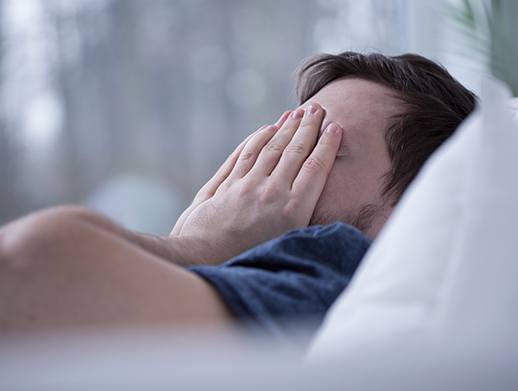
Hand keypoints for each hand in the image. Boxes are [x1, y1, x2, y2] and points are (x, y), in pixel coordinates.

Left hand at [170, 103, 342, 263]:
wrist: (203, 259)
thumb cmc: (246, 261)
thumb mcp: (284, 247)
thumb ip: (300, 220)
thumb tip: (314, 200)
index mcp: (292, 211)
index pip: (315, 168)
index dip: (327, 146)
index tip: (335, 128)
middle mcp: (272, 193)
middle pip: (294, 152)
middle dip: (308, 128)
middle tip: (317, 109)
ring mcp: (248, 185)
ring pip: (271, 148)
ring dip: (285, 128)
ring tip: (296, 113)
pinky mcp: (228, 184)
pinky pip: (246, 153)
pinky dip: (258, 138)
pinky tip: (267, 128)